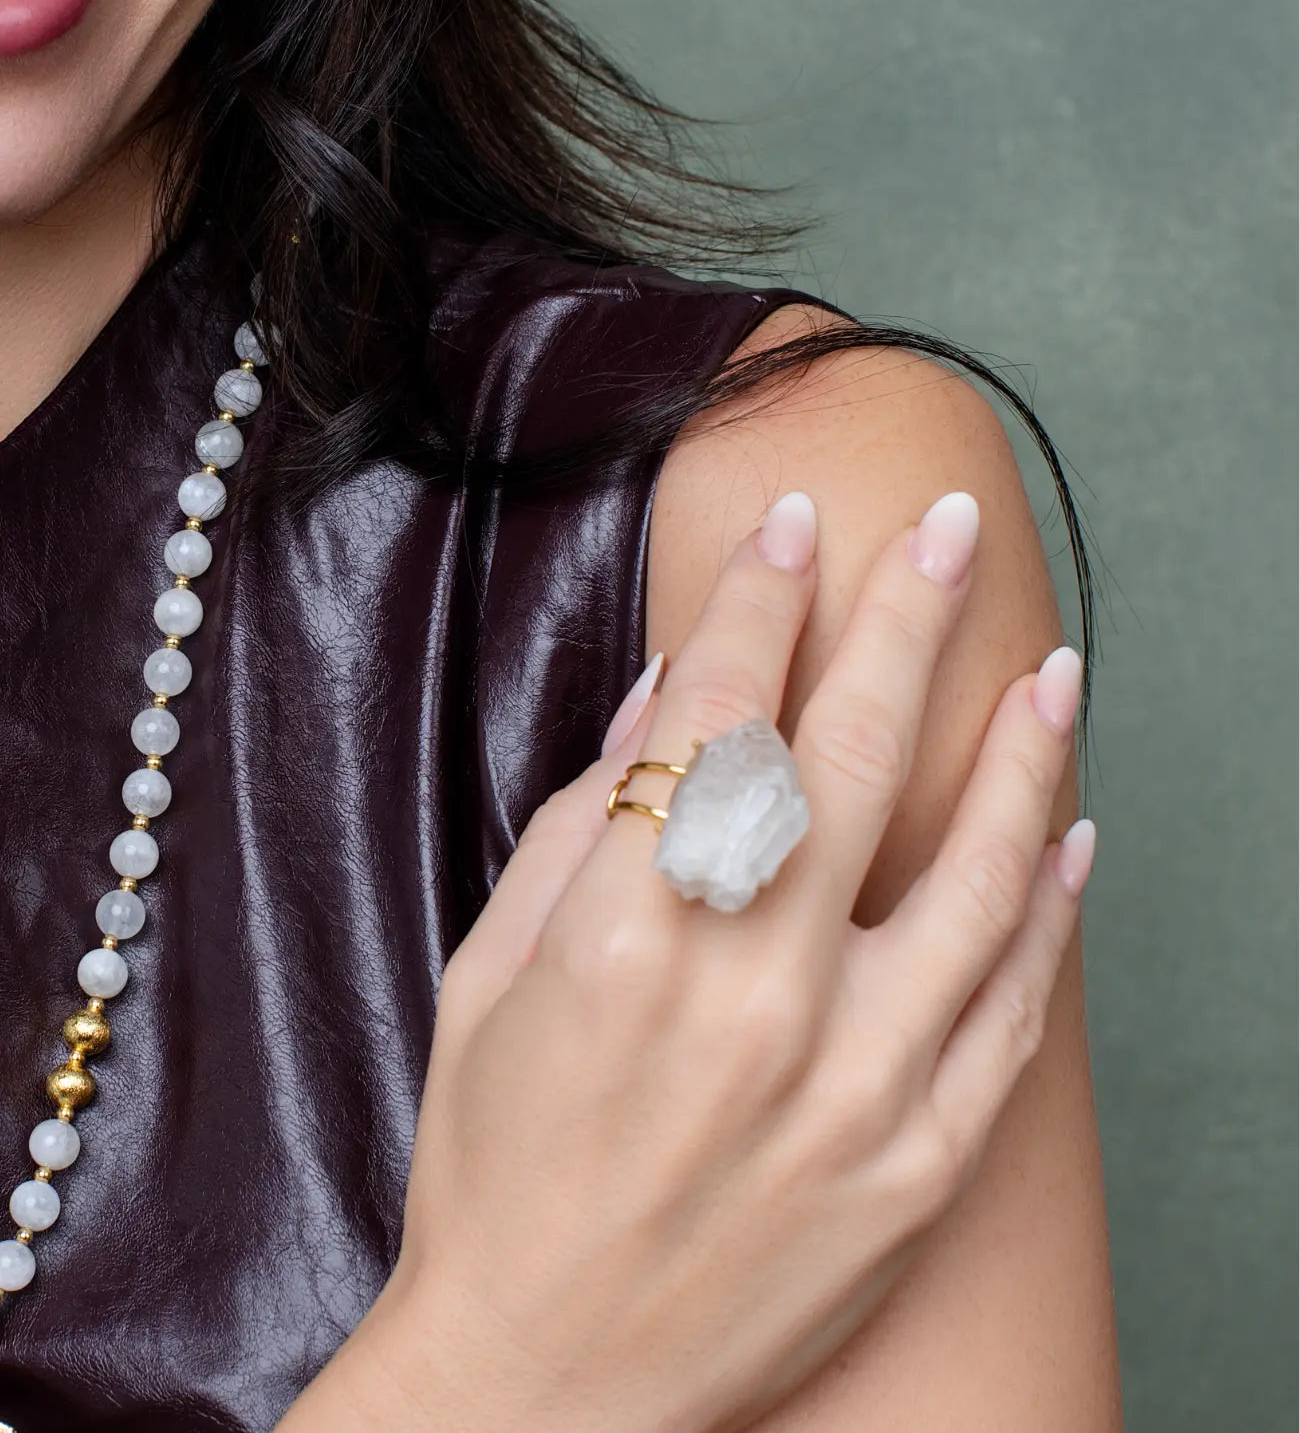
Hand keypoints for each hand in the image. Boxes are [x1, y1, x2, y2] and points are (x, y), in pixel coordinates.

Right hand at [294, 489, 1093, 1432]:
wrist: (544, 1383)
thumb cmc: (493, 1168)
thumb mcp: (490, 977)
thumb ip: (584, 822)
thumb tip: (671, 694)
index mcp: (624, 936)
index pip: (715, 712)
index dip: (763, 597)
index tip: (799, 524)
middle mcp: (752, 994)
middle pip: (851, 754)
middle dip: (904, 617)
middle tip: (952, 531)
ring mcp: (854, 1083)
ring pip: (974, 871)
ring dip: (1019, 750)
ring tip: (1052, 665)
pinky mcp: (915, 1164)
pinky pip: (1009, 1011)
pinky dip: (1049, 911)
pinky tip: (1068, 835)